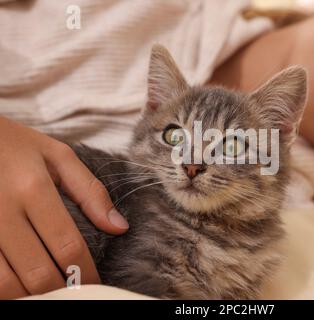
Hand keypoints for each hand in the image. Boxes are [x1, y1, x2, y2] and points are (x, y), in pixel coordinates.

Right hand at [0, 116, 128, 298]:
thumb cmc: (15, 145)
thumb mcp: (58, 156)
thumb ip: (90, 192)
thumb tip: (119, 227)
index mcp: (33, 188)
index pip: (67, 246)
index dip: (85, 273)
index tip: (96, 284)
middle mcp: (2, 211)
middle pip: (38, 272)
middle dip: (62, 290)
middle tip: (74, 290)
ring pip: (6, 284)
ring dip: (32, 295)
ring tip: (51, 291)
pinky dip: (4, 289)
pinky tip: (20, 285)